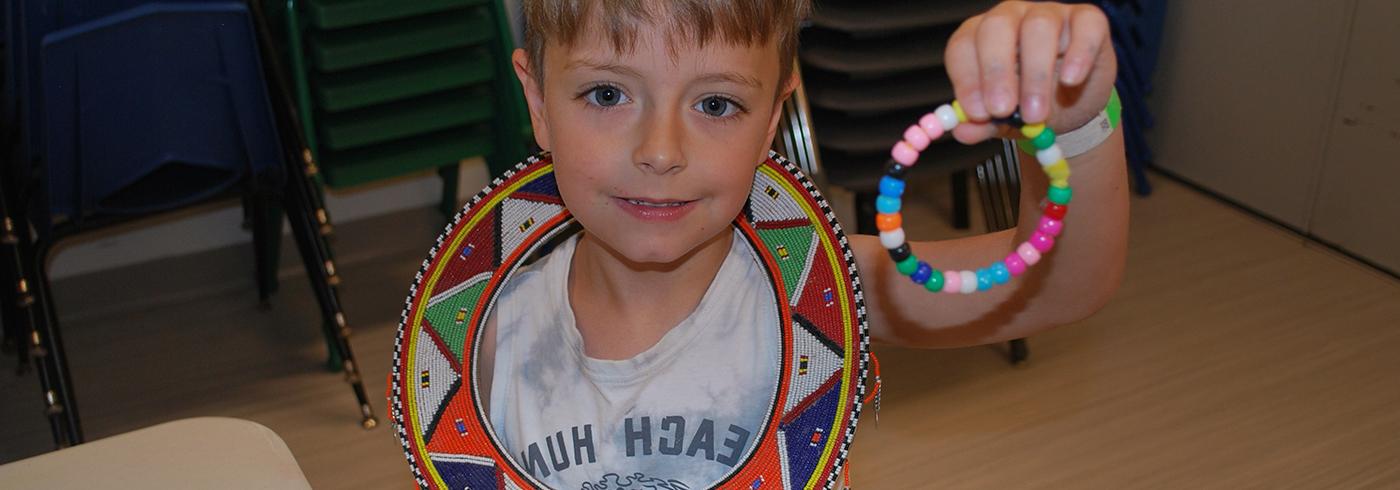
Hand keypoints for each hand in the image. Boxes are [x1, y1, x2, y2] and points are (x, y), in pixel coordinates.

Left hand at [943, 1, 1116, 142]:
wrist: (1073, 107)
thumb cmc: (1028, 105)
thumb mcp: (1002, 121)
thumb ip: (981, 125)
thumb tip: (963, 132)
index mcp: (979, 38)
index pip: (963, 46)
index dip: (966, 78)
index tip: (977, 112)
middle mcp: (1010, 18)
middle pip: (997, 28)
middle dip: (996, 71)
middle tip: (1002, 109)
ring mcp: (1049, 14)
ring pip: (1039, 27)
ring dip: (1035, 74)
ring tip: (1035, 114)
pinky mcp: (1087, 19)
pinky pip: (1085, 26)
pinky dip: (1078, 54)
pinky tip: (1070, 80)